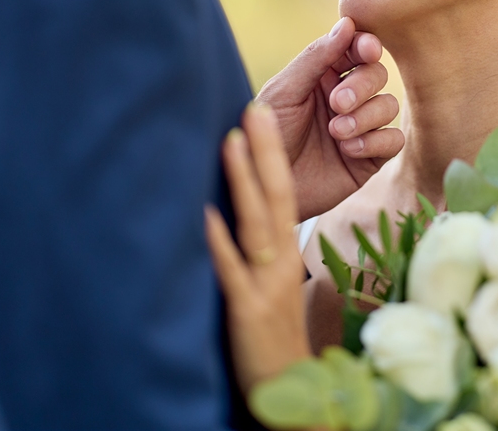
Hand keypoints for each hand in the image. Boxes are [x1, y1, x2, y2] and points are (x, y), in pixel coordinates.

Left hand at [205, 104, 310, 393]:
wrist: (291, 391)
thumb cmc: (274, 337)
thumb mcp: (272, 286)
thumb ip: (260, 250)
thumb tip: (236, 213)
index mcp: (287, 253)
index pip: (283, 193)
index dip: (272, 154)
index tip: (260, 113)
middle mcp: (283, 261)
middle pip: (277, 196)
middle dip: (265, 151)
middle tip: (256, 106)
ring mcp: (266, 284)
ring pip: (257, 223)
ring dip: (243, 181)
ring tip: (230, 140)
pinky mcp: (247, 310)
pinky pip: (231, 271)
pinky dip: (219, 241)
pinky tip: (205, 214)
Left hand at [257, 17, 403, 220]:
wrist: (263, 186)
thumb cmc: (264, 137)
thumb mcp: (283, 92)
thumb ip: (315, 58)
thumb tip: (347, 23)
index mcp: (323, 76)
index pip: (356, 50)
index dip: (367, 46)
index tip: (366, 48)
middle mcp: (346, 98)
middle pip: (378, 74)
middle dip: (362, 85)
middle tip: (337, 103)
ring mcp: (360, 128)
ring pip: (389, 106)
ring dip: (366, 116)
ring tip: (337, 132)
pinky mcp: (369, 158)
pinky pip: (394, 140)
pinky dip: (376, 141)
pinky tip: (348, 150)